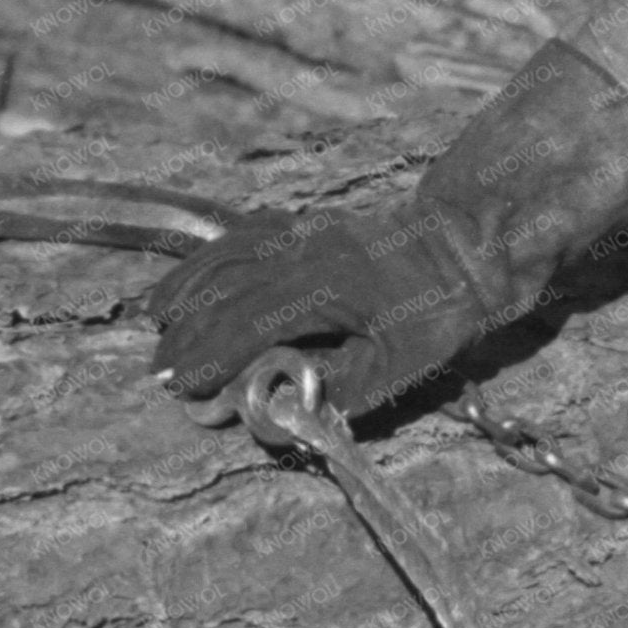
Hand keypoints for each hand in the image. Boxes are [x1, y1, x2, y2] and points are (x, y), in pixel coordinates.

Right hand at [143, 203, 491, 420]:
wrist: (471, 243)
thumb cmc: (441, 310)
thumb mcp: (399, 366)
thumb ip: (339, 388)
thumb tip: (280, 404)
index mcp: (325, 289)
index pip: (248, 324)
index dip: (209, 357)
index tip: (178, 385)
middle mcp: (305, 252)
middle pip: (227, 291)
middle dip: (188, 333)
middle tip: (159, 373)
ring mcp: (306, 232)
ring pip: (229, 256)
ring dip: (189, 288)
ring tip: (155, 318)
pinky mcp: (311, 224)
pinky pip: (247, 235)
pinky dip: (212, 256)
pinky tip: (196, 275)